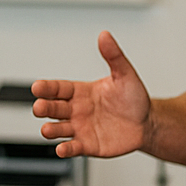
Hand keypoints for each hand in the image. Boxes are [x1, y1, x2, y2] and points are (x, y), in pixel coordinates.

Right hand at [32, 31, 151, 158]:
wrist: (147, 123)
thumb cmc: (134, 99)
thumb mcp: (125, 75)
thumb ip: (114, 56)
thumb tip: (105, 36)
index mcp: (80, 92)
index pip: (57, 88)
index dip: (46, 88)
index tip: (37, 87)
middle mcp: (75, 110)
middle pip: (52, 108)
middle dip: (43, 108)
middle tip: (39, 108)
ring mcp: (79, 128)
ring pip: (58, 129)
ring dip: (50, 130)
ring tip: (47, 130)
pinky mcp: (87, 145)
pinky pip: (72, 147)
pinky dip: (65, 149)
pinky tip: (62, 149)